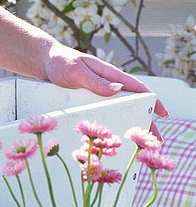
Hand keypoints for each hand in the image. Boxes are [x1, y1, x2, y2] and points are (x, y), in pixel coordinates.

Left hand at [42, 41, 167, 136]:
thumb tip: (118, 89)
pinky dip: (110, 124)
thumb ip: (94, 80)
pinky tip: (113, 139)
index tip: (163, 114)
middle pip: (131, 104)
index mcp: (109, 74)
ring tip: (139, 145)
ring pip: (117, 111)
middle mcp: (106, 85)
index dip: (152, 100)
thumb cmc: (60, 62)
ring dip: (128, 125)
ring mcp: (98, 94)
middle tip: (155, 141)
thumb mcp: (76, 71)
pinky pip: (102, 114)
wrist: (42, 63)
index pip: (136, 87)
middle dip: (145, 120)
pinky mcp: (87, 102)